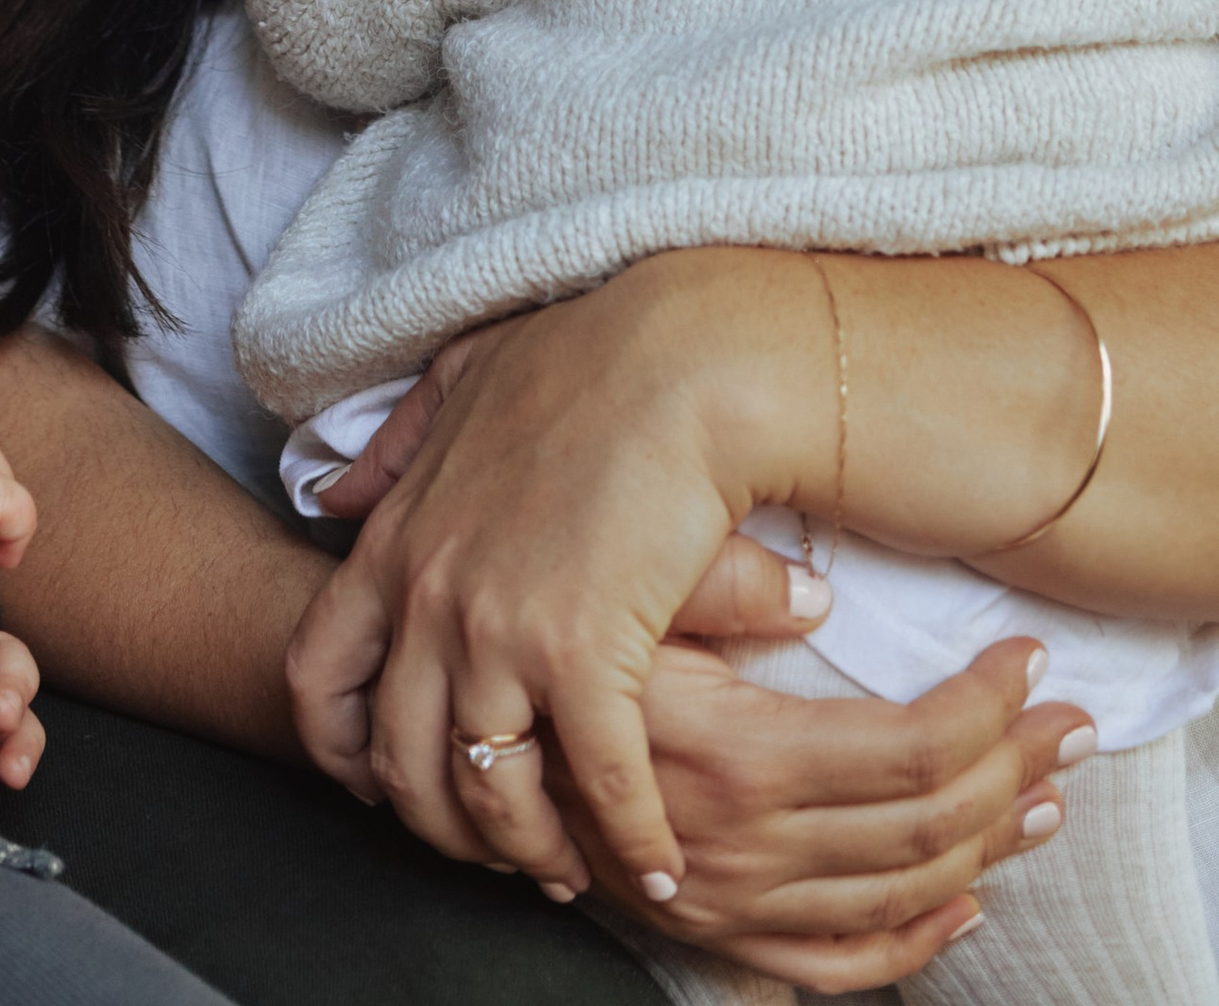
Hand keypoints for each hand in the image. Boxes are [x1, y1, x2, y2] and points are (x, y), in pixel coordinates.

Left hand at [287, 298, 741, 900]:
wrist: (680, 361)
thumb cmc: (584, 362)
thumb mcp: (459, 383)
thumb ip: (393, 448)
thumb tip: (337, 496)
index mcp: (395, 540)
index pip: (316, 673)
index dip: (338, 747)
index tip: (380, 783)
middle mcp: (429, 596)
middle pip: (399, 759)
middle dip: (443, 826)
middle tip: (494, 847)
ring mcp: (497, 629)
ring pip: (486, 794)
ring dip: (532, 851)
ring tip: (574, 870)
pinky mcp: (582, 654)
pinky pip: (599, 784)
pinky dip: (632, 840)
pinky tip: (660, 865)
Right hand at [580, 634, 1094, 988]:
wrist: (479, 730)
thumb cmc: (559, 638)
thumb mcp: (632, 590)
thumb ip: (726, 584)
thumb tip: (824, 594)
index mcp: (738, 754)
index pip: (912, 746)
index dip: (988, 708)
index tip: (1030, 661)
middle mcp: (744, 844)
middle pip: (927, 823)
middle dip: (1014, 771)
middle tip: (1070, 727)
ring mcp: (732, 900)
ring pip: (899, 893)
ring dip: (988, 849)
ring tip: (1043, 800)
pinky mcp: (715, 932)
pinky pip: (837, 966)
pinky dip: (912, 944)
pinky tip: (961, 904)